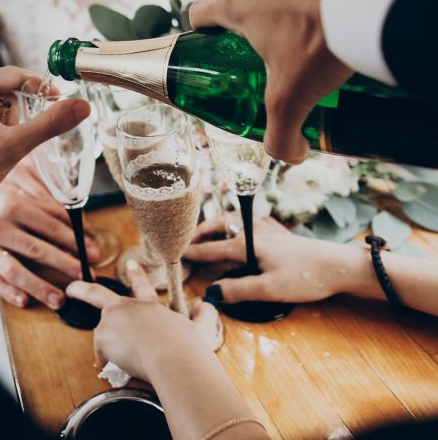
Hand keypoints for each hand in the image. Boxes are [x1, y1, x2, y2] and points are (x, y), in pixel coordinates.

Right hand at [0, 164, 98, 309]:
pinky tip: (26, 302)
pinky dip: (10, 293)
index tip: (93, 253)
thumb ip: (47, 209)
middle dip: (65, 265)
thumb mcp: (17, 198)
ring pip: (16, 270)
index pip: (50, 225)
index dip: (75, 240)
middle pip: (37, 249)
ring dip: (40, 287)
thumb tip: (83, 227)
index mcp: (11, 204)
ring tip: (61, 299)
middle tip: (85, 276)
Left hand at [67, 262, 220, 381]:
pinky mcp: (103, 334)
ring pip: (104, 336)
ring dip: (110, 348)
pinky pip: (101, 354)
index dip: (136, 275)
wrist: (174, 358)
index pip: (142, 287)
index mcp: (150, 306)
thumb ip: (204, 314)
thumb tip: (206, 304)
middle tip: (72, 288)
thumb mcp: (201, 329)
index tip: (130, 265)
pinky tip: (122, 366)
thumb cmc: (188, 348)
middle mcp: (128, 307)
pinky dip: (109, 362)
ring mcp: (112, 318)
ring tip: (130, 359)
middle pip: (97, 294)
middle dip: (81, 290)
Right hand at [185, 214, 352, 303]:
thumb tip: (211, 293)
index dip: (192, 252)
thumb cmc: (306, 277)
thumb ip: (238, 290)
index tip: (176, 254)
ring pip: (234, 223)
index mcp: (247, 244)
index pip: (212, 249)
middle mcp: (254, 232)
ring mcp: (268, 230)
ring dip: (218, 228)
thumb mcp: (269, 290)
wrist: (340, 265)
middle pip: (220, 226)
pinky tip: (241, 234)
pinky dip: (237, 227)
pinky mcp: (279, 234)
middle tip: (188, 240)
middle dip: (201, 232)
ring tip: (208, 237)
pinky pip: (250, 225)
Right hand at [189, 0, 362, 163]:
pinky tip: (350, 5)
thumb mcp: (293, 95)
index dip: (204, 31)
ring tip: (326, 26)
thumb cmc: (322, 36)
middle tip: (286, 47)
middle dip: (263, 19)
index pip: (200, 12)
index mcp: (239, 4)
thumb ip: (280, 132)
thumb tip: (286, 155)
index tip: (217, 47)